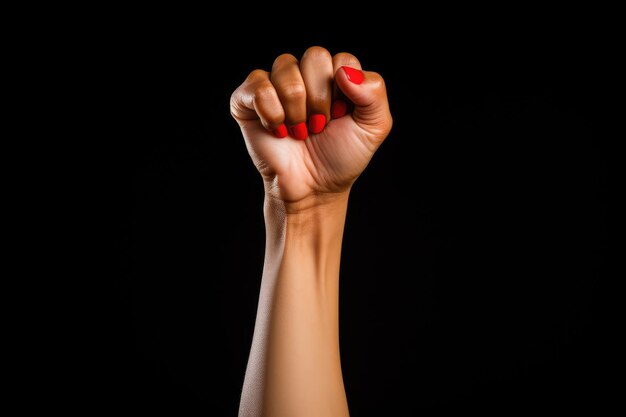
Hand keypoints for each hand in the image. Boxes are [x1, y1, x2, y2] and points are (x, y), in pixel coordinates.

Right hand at [230, 47, 391, 208]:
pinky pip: (258, 86)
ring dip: (297, 109)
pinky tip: (278, 130)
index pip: (343, 59)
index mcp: (334, 74)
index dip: (344, 93)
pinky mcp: (247, 99)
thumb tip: (344, 72)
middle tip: (319, 126)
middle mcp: (303, 73)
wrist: (313, 189)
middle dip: (321, 99)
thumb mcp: (374, 127)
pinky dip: (272, 113)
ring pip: (286, 66)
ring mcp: (274, 84)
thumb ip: (375, 91)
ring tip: (299, 131)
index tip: (341, 118)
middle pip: (315, 56)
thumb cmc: (341, 157)